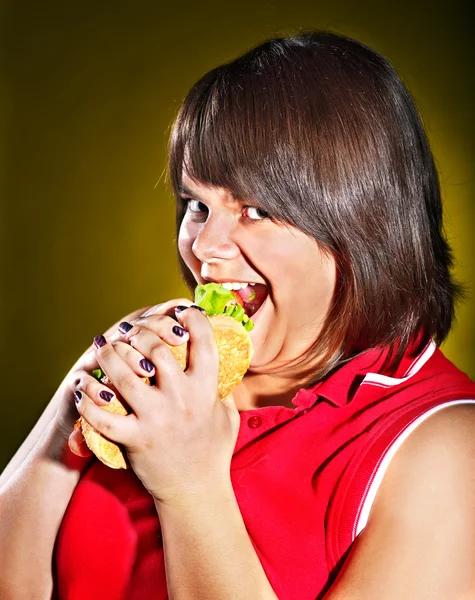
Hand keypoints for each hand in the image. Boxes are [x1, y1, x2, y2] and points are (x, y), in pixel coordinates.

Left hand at [73, 306, 240, 504]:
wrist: (197, 492)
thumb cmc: (213, 451)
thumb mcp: (228, 415)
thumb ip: (223, 387)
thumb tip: (220, 361)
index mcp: (206, 390)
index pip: (203, 341)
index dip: (193, 318)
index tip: (182, 310)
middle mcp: (181, 400)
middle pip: (155, 349)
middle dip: (140, 333)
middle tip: (130, 332)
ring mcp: (156, 420)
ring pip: (123, 376)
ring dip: (108, 355)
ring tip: (101, 346)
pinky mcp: (134, 440)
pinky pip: (102, 416)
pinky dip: (87, 401)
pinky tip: (83, 388)